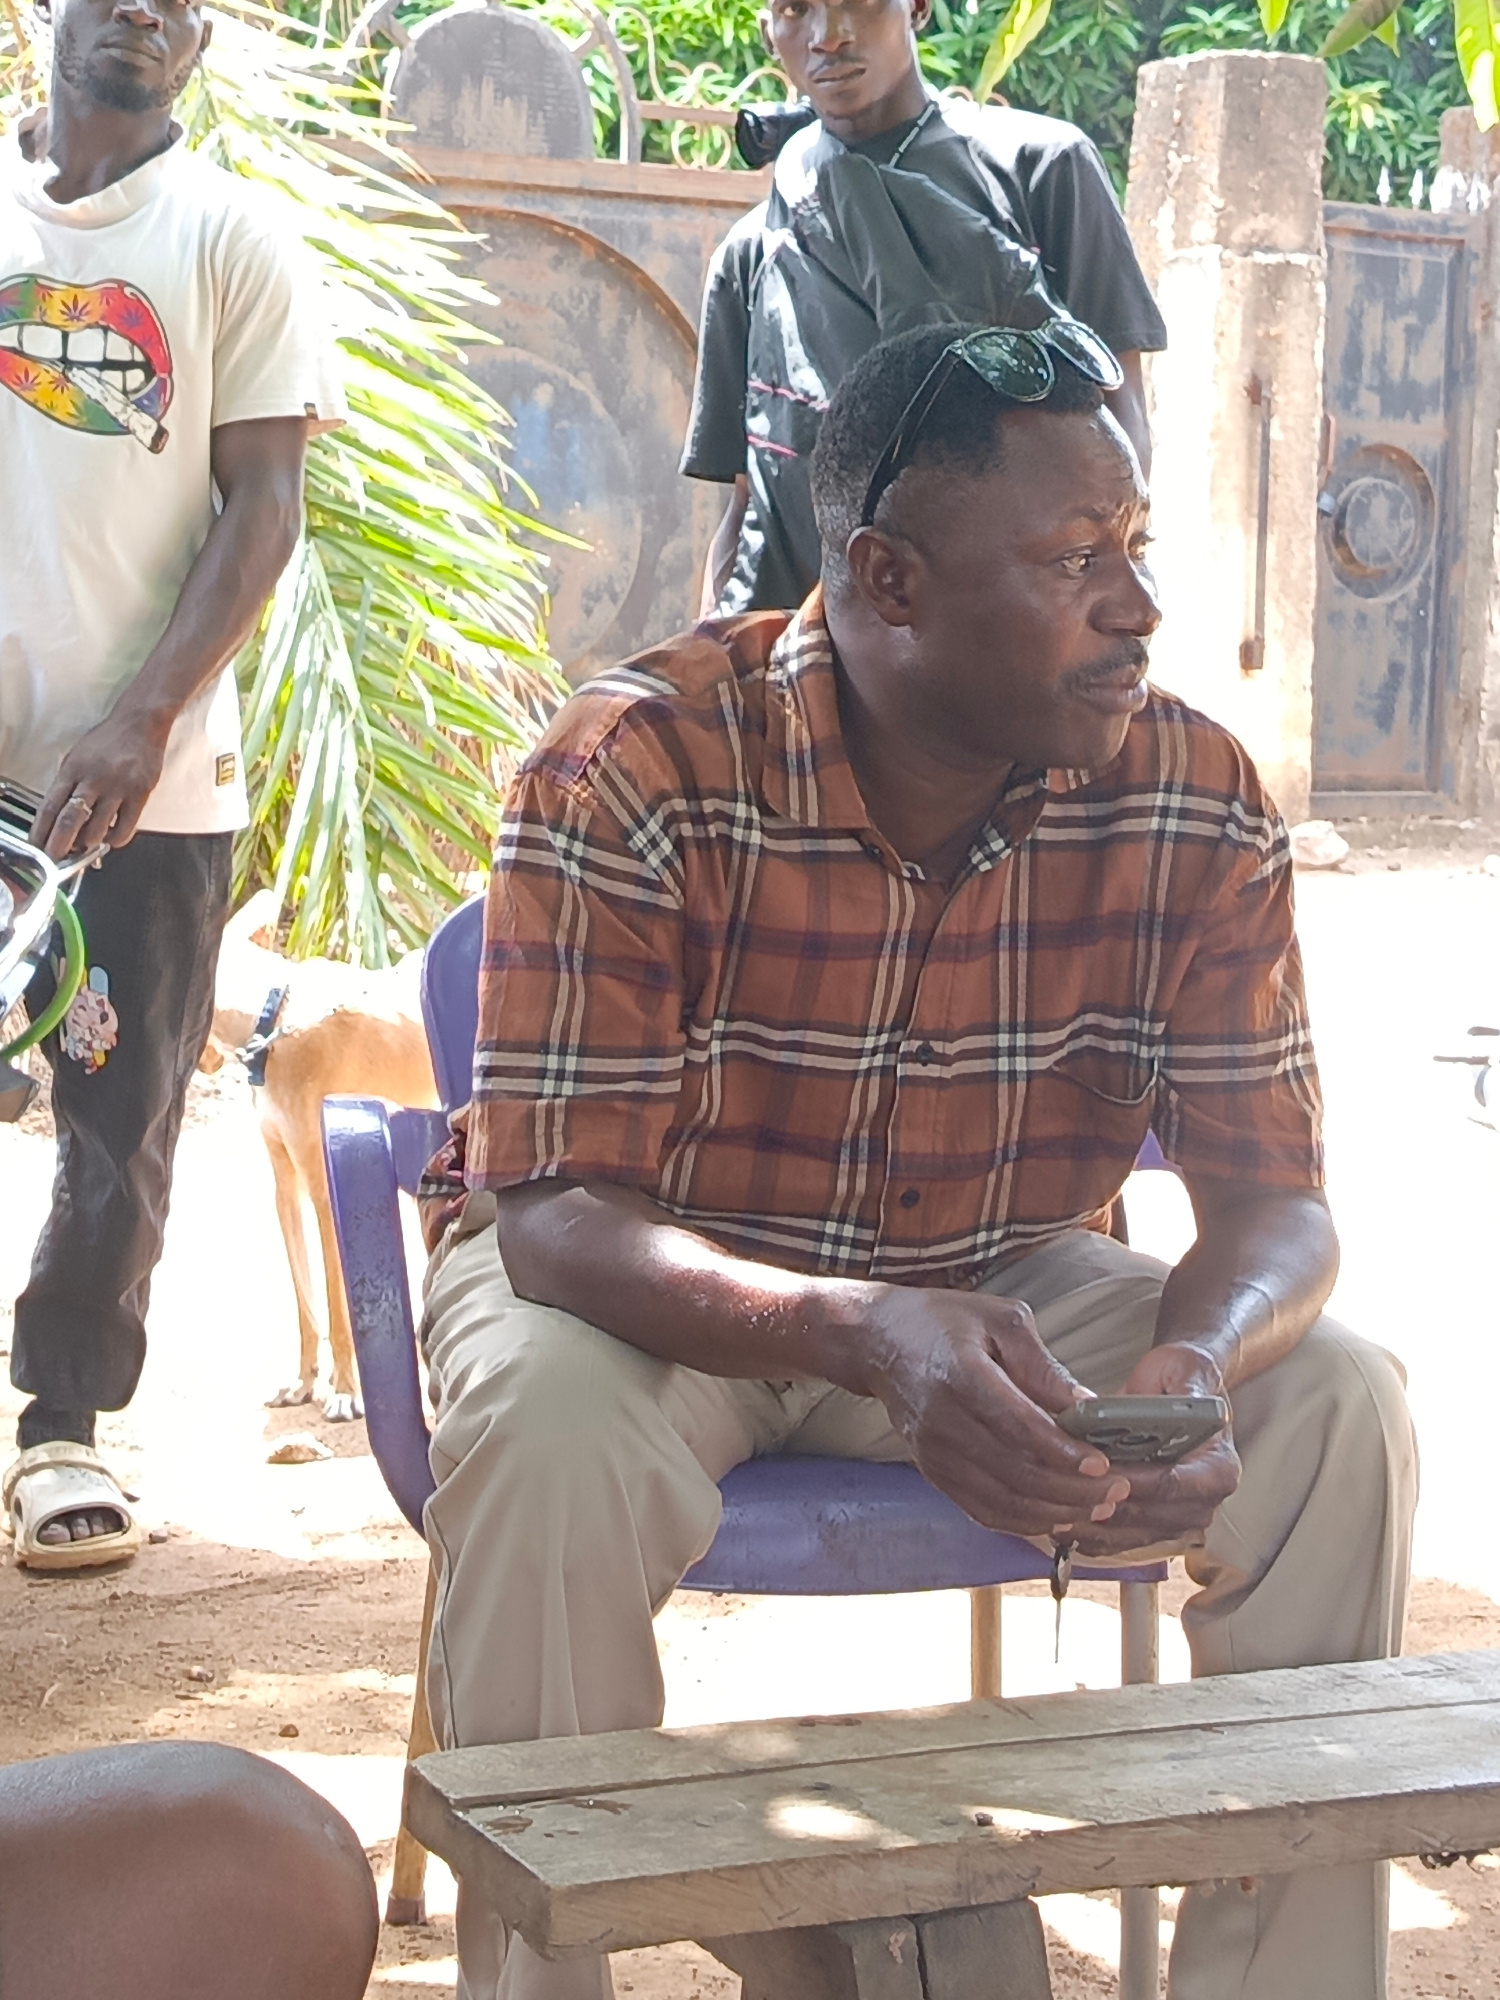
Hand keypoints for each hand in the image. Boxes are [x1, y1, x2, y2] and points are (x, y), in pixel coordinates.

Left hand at [33, 708, 169, 858]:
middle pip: (71, 820)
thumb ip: (69, 784)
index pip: (50, 806)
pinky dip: (114, 840)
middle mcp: (93, 779)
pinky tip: (110, 838)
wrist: (140, 723)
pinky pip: (125, 828)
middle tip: (56, 858)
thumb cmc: (108, 740)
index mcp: (73, 769)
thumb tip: (62, 816)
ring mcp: (118, 787)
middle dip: (60, 845)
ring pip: (97, 829)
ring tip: (86, 845)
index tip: (37, 846)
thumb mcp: (78, 756)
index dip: (41, 830)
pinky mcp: (140, 793)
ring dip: (87, 843)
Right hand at [863, 1287, 1130, 1538]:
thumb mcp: (1001, 1320)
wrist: (880, 1342)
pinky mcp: (932, 1472)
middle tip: (1117, 1491)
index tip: (1104, 1464)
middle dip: (1072, 1491)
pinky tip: (1057, 1517)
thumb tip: (1089, 1406)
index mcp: (960, 1375)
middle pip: (1015, 1473)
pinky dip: (1024, 1521)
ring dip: (1055, 1513)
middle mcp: (942, 1422)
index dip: (1064, 1453)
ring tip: (1097, 1509)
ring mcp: (933, 1454)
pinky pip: (982, 1510)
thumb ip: (1043, 1365)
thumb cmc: (945, 1322)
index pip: (1018, 1427)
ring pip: (1001, 1502)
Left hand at [1065, 1339, 1241, 1557]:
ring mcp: (1179, 1518)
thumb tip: (1184, 1401)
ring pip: (1133, 1536)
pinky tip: (1064, 1523)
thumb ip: (1189, 1383)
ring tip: (1057, 1512)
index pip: (1172, 1484)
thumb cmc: (1181, 1378)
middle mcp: (1204, 1500)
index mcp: (1218, 1467)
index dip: (1133, 1482)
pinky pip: (1124, 1541)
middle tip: (1064, 1497)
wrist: (1177, 1391)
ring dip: (1095, 1529)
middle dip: (1106, 1508)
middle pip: (1150, 1517)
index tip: (1097, 1475)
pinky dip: (1094, 1536)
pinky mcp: (1155, 1525)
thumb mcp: (1188, 1368)